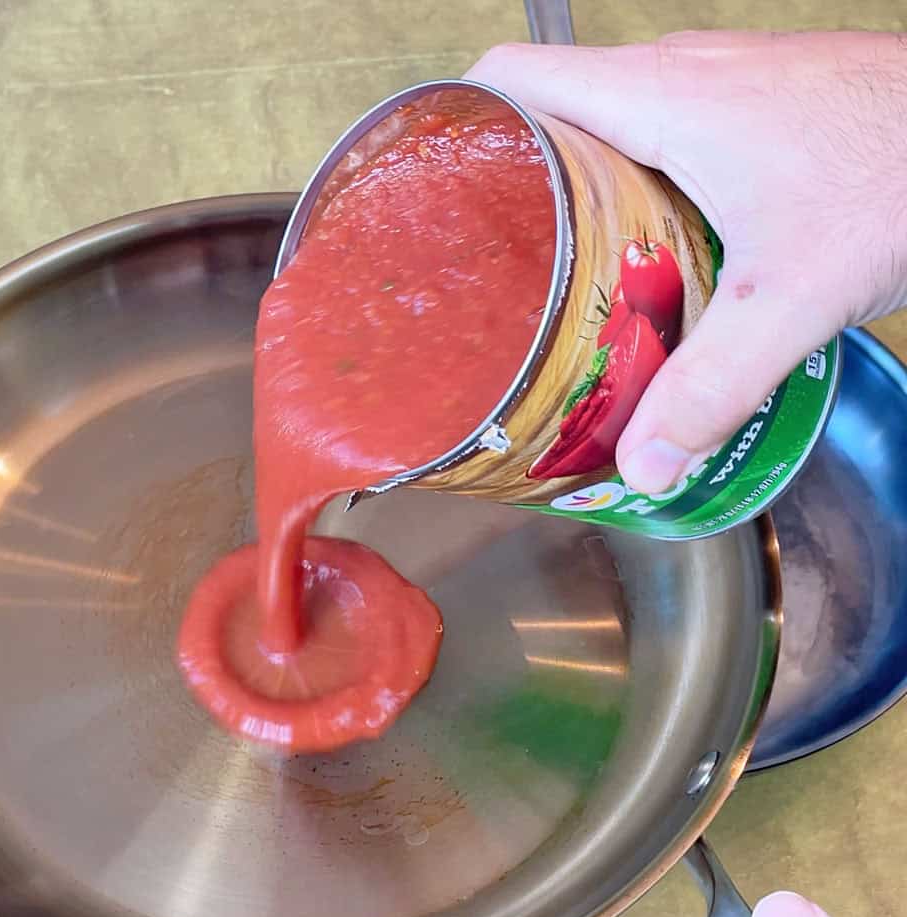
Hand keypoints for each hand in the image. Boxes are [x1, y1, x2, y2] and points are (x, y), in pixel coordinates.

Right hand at [467, 32, 906, 491]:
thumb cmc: (902, 174)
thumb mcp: (793, 297)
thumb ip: (711, 385)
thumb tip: (647, 463)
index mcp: (655, 99)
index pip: (511, 71)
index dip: (458, 120)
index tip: (437, 193)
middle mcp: (675, 72)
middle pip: (546, 103)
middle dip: (507, 175)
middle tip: (492, 261)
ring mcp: (719, 79)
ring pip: (603, 116)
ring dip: (569, 181)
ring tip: (554, 266)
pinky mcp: (753, 100)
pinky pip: (654, 126)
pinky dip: (627, 177)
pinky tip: (646, 245)